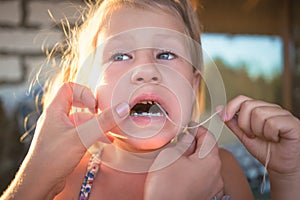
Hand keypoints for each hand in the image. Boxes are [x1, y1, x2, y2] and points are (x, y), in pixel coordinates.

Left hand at [1, 82, 128, 199]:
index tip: (95, 105)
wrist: (39, 183)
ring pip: (82, 121)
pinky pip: (81, 133)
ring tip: (110, 132)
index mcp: (55, 110)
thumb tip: (122, 108)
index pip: (69, 88)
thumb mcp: (81, 137)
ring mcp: (61, 131)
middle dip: (93, 109)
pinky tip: (105, 141)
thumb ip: (102, 123)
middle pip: (77, 104)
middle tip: (102, 115)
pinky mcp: (65, 143)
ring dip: (96, 124)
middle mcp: (57, 118)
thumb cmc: (51, 159)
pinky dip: (94, 135)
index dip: (85, 92)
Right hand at [144, 125, 223, 199]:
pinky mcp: (207, 195)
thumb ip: (181, 143)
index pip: (208, 137)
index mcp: (210, 161)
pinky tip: (181, 172)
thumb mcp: (169, 156)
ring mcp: (213, 187)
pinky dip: (194, 171)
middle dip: (194, 144)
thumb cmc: (166, 187)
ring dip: (194, 158)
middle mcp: (216, 174)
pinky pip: (203, 177)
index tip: (189, 126)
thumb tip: (187, 138)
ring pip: (205, 164)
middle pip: (208, 150)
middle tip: (179, 142)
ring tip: (177, 158)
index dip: (197, 128)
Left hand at [220, 95, 299, 198]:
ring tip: (266, 138)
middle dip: (245, 125)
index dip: (231, 107)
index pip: (242, 99)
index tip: (225, 118)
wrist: (281, 166)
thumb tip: (219, 109)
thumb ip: (233, 122)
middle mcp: (270, 108)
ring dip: (258, 131)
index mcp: (259, 109)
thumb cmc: (265, 150)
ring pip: (259, 114)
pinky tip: (275, 139)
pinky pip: (272, 123)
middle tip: (253, 135)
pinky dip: (270, 135)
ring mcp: (282, 114)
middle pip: (247, 106)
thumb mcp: (244, 136)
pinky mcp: (291, 122)